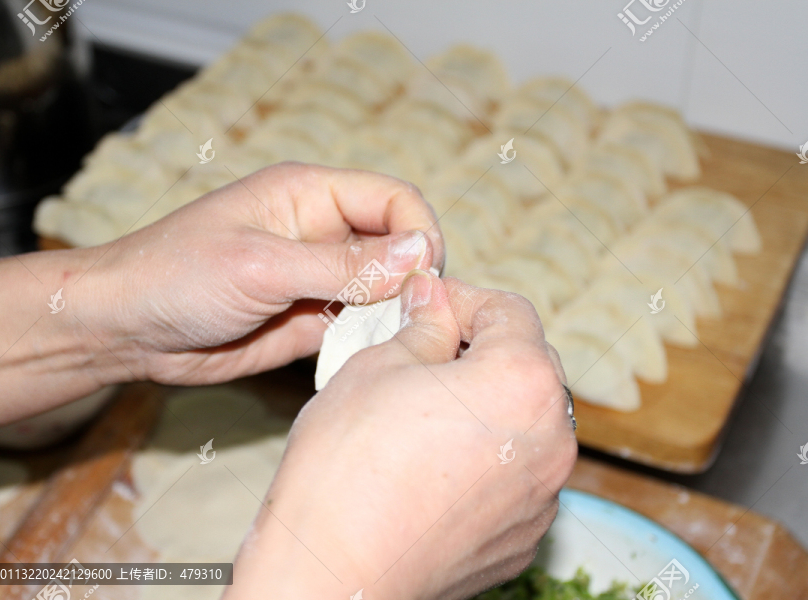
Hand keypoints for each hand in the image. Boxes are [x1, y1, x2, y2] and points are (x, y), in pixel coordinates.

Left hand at [81, 163, 444, 384]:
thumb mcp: (261, 266)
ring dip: (394, 314)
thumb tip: (419, 253)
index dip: (420, 234)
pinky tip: (367, 358)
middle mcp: (321, 232)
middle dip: (413, 279)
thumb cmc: (175, 276)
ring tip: (393, 342)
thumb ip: (341, 264)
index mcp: (310, 195)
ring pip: (383, 290)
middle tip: (413, 317)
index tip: (424, 278)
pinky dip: (370, 342)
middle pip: (397, 245)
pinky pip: (357, 327)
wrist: (124, 329)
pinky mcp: (307, 321)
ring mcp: (316, 279)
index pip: (395, 199)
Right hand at [226, 275, 577, 599]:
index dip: (463, 299)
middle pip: (527, 368)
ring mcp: (541, 498)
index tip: (425, 306)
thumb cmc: (347, 465)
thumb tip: (434, 299)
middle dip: (479, 351)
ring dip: (485, 408)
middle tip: (421, 352)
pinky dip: (483, 462)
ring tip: (424, 414)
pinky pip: (513, 480)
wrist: (332, 572)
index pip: (510, 312)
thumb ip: (423, 324)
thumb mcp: (377, 367)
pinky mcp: (520, 539)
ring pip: (522, 426)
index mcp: (523, 383)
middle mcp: (551, 441)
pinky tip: (430, 468)